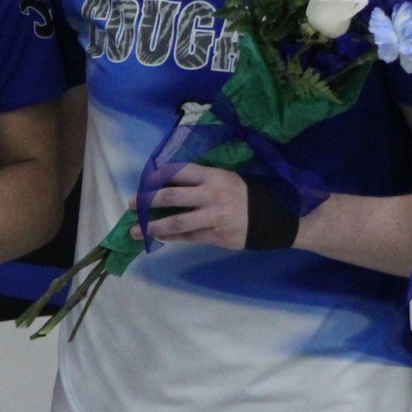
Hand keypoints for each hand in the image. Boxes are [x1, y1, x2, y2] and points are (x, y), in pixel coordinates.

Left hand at [142, 165, 297, 249]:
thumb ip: (204, 180)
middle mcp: (211, 196)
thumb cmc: (251, 194)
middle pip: (170, 197)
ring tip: (135, 230)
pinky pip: (188, 238)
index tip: (144, 181)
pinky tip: (160, 238)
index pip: (177, 172)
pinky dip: (172, 238)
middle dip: (146, 201)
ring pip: (175, 223)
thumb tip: (173, 183)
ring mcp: (213, 218)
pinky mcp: (217, 237)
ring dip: (152, 227)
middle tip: (131, 204)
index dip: (157, 177)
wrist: (280, 217)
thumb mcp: (229, 178)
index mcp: (214, 176)